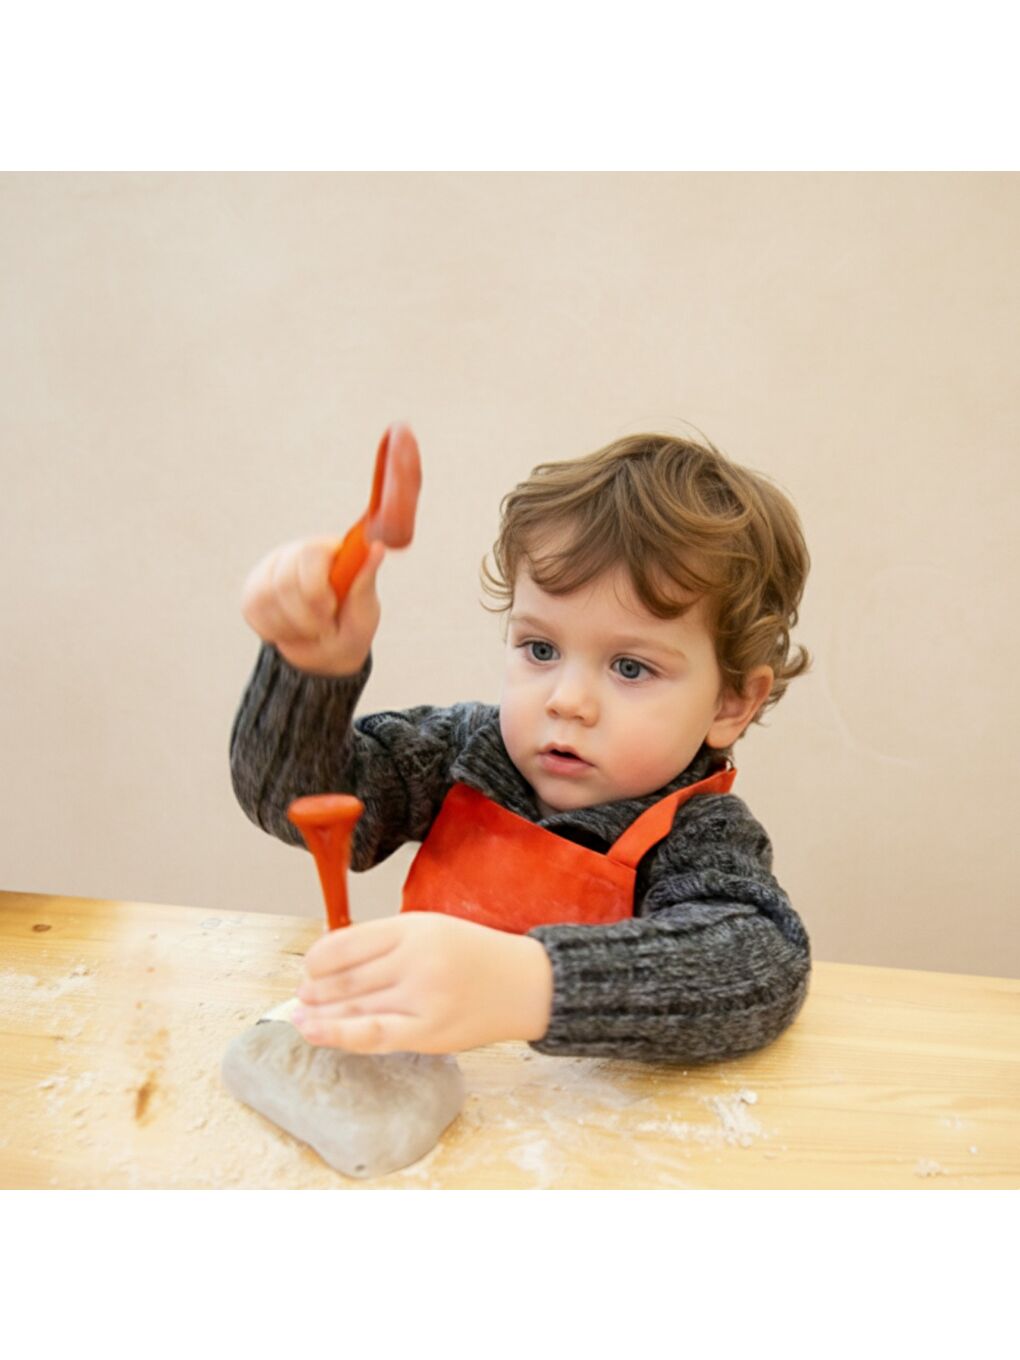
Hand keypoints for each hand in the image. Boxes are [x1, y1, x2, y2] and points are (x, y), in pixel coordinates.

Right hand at [240, 536, 384, 676]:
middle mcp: (298, 554)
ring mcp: (272, 571)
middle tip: (324, 628)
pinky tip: (291, 631)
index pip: (312, 553)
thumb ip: (364, 581)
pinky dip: (273, 631)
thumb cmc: (351, 627)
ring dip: (291, 627)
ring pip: (266, 597)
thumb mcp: (364, 610)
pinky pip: (253, 610)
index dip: (317, 590)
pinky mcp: (253, 591)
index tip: (330, 612)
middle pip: (285, 580)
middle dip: (305, 616)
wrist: (327, 654)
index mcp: (330, 551)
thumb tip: (377, 547)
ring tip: (310, 631)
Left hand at [292, 913, 553, 1053]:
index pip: (347, 943)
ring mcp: (423, 998)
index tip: (309, 966)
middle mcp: (417, 961)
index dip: (318, 959)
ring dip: (320, 1015)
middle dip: (316, 990)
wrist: (525, 985)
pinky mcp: (429, 1032)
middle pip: (348, 979)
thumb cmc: (473, 956)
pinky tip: (316, 1032)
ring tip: (300, 1016)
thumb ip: (385, 941)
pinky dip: (340, 1035)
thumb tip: (329, 960)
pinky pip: (374, 1035)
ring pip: (356, 1009)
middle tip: (302, 995)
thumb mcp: (431, 929)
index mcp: (415, 928)